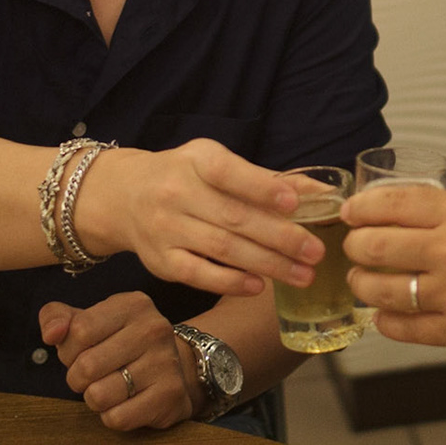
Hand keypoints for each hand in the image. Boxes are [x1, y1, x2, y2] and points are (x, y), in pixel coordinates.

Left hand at [40, 294, 198, 430]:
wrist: (175, 366)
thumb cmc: (121, 343)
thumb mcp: (90, 321)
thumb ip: (57, 318)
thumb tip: (52, 333)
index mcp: (134, 304)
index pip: (79, 330)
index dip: (70, 349)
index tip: (83, 351)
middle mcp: (154, 329)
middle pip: (86, 366)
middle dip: (79, 378)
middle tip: (95, 374)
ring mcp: (165, 363)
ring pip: (98, 396)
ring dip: (95, 398)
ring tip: (111, 387)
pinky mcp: (169, 396)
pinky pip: (117, 418)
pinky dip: (112, 415)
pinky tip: (126, 401)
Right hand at [75, 138, 322, 296]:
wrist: (123, 196)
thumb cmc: (185, 177)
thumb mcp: (217, 163)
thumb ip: (266, 179)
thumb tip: (321, 192)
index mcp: (197, 160)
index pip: (230, 172)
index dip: (262, 187)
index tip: (295, 202)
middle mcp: (177, 192)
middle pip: (234, 218)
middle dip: (280, 237)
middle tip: (315, 251)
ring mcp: (166, 228)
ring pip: (222, 248)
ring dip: (266, 264)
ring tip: (302, 274)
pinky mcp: (160, 261)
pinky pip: (199, 274)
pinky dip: (231, 282)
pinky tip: (260, 286)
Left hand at [342, 186, 445, 355]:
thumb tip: (405, 215)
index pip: (391, 203)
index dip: (361, 208)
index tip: (351, 212)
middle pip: (374, 246)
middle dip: (355, 246)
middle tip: (355, 247)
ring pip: (380, 289)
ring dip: (364, 284)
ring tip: (365, 280)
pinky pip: (402, 328)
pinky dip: (386, 320)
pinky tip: (388, 313)